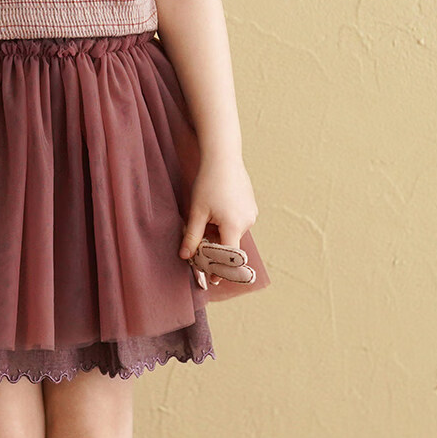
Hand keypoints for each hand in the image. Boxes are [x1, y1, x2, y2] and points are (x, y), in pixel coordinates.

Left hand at [178, 154, 257, 281]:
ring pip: (233, 233)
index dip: (220, 269)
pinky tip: (215, 209)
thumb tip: (185, 257)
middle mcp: (247, 222)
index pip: (228, 257)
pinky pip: (238, 222)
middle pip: (230, 245)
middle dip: (215, 247)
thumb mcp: (196, 212)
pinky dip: (226, 223)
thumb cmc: (208, 183)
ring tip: (206, 217)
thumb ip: (192, 237)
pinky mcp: (251, 206)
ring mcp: (251, 214)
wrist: (223, 157)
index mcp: (234, 226)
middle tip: (199, 243)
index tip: (213, 280)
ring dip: (220, 234)